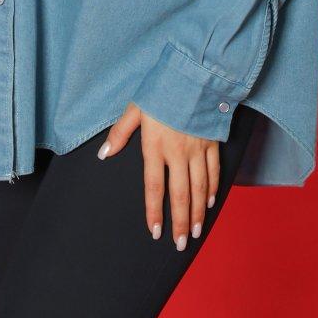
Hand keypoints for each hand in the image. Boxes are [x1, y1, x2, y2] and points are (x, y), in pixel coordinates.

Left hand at [97, 102, 218, 249]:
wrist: (194, 74)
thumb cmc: (162, 89)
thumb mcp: (135, 108)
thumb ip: (120, 133)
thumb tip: (104, 155)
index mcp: (155, 146)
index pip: (154, 187)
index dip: (154, 212)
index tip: (155, 231)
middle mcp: (177, 152)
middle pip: (179, 195)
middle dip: (180, 222)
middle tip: (181, 243)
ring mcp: (197, 149)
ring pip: (198, 188)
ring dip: (198, 212)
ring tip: (196, 231)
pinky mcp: (212, 142)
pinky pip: (213, 171)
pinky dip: (212, 189)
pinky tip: (209, 203)